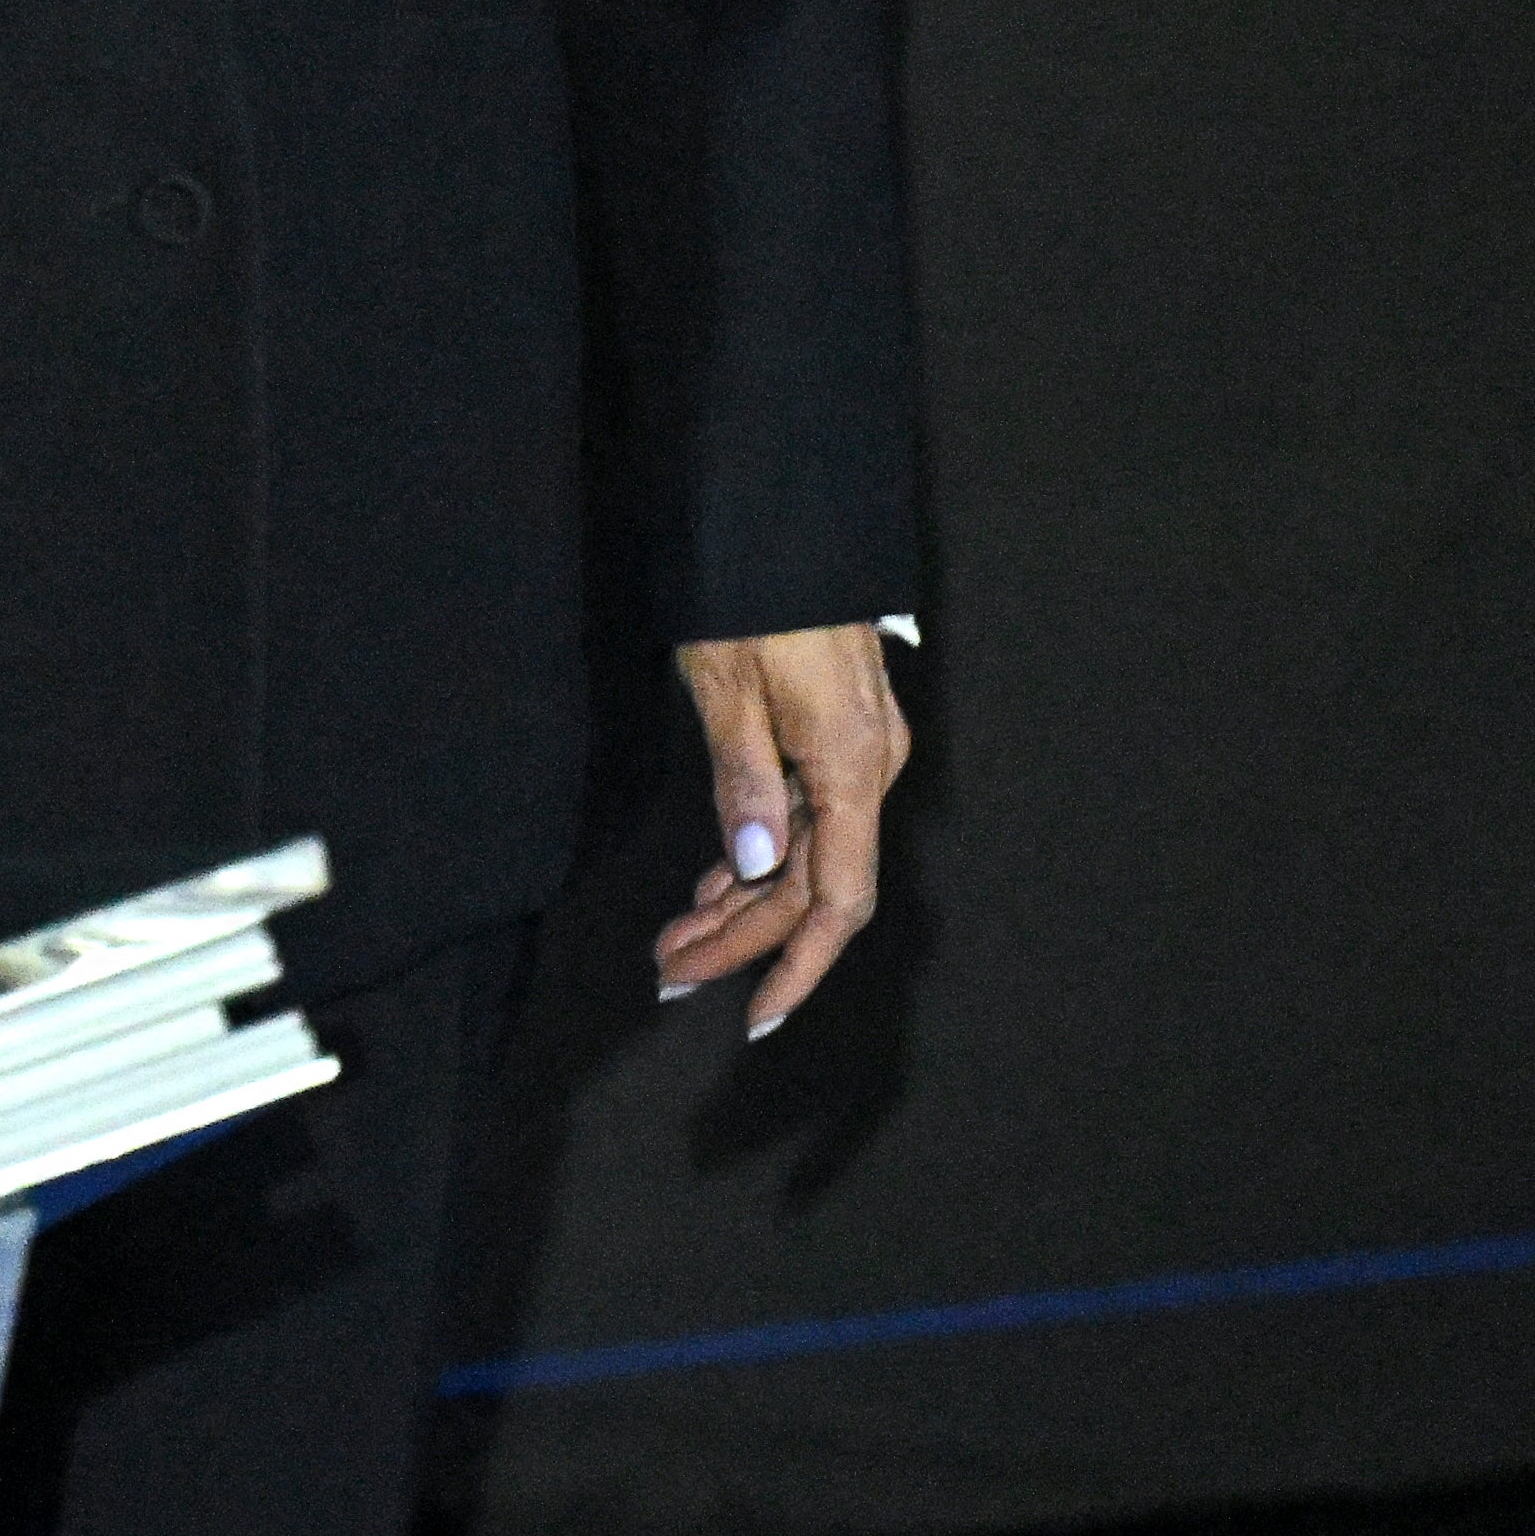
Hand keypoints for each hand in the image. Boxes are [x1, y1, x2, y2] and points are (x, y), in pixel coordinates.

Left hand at [651, 622, 910, 1041]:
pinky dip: (756, 855)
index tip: (755, 1018)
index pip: (835, 900)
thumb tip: (753, 865)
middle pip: (811, 887)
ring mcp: (857, 750)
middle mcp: (868, 767)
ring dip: (741, 903)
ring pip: (805, 855)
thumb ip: (744, 780)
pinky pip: (805, 818)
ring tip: (675, 943)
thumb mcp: (729, 685)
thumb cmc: (751, 592)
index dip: (795, 965)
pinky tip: (715, 883)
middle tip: (667, 976)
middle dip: (741, 940)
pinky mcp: (836, 732)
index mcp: (851, 767)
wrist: (781, 517)